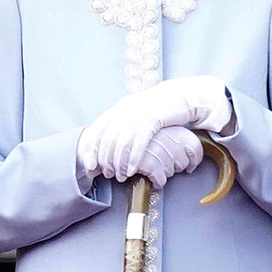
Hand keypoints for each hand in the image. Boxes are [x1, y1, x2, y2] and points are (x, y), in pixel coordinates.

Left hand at [78, 76, 233, 182]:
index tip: (91, 165)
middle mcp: (124, 111)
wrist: (181, 96)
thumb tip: (108, 144)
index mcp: (118, 109)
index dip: (90, 150)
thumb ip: (122, 123)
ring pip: (121, 144)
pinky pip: (139, 143)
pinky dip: (134, 159)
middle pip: (107, 140)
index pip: (96, 131)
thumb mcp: (136, 112)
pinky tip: (133, 170)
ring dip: (119, 163)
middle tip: (108, 174)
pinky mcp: (152, 120)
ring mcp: (138, 115)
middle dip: (106, 161)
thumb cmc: (159, 108)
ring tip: (121, 175)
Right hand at [129, 126, 203, 188]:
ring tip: (153, 166)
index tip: (190, 165)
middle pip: (183, 162)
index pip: (195, 146)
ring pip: (171, 172)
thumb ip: (174, 138)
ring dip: (164, 173)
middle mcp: (170, 140)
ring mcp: (160, 152)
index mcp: (175, 129)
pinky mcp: (149, 164)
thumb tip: (189, 157)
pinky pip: (161, 180)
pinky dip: (157, 182)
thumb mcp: (159, 131)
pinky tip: (151, 177)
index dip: (195, 159)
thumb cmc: (139, 137)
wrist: (117, 139)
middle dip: (175, 167)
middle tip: (164, 164)